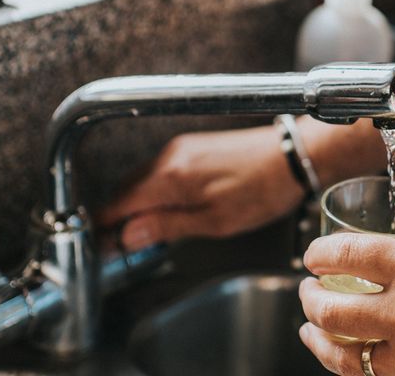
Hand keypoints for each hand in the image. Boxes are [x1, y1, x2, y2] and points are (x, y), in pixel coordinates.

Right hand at [98, 126, 303, 248]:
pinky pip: (159, 171)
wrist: (293, 155)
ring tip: (144, 233)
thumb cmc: (261, 190)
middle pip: (125, 191)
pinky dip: (153, 191)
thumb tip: (128, 236)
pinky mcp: (192, 146)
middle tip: (120, 247)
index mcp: (170, 177)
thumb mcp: (214, 221)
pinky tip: (166, 209)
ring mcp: (179, 149)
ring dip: (135, 205)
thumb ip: (167, 226)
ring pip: (141, 180)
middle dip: (117, 218)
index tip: (101, 247)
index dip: (105, 227)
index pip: (117, 203)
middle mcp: (168, 157)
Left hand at [298, 214, 394, 374]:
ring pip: (343, 356)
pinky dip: (356, 368)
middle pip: (330, 311)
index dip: (320, 252)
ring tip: (313, 331)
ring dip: (319, 340)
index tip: (314, 253)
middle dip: (309, 298)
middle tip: (308, 290)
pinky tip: (355, 360)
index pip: (347, 256)